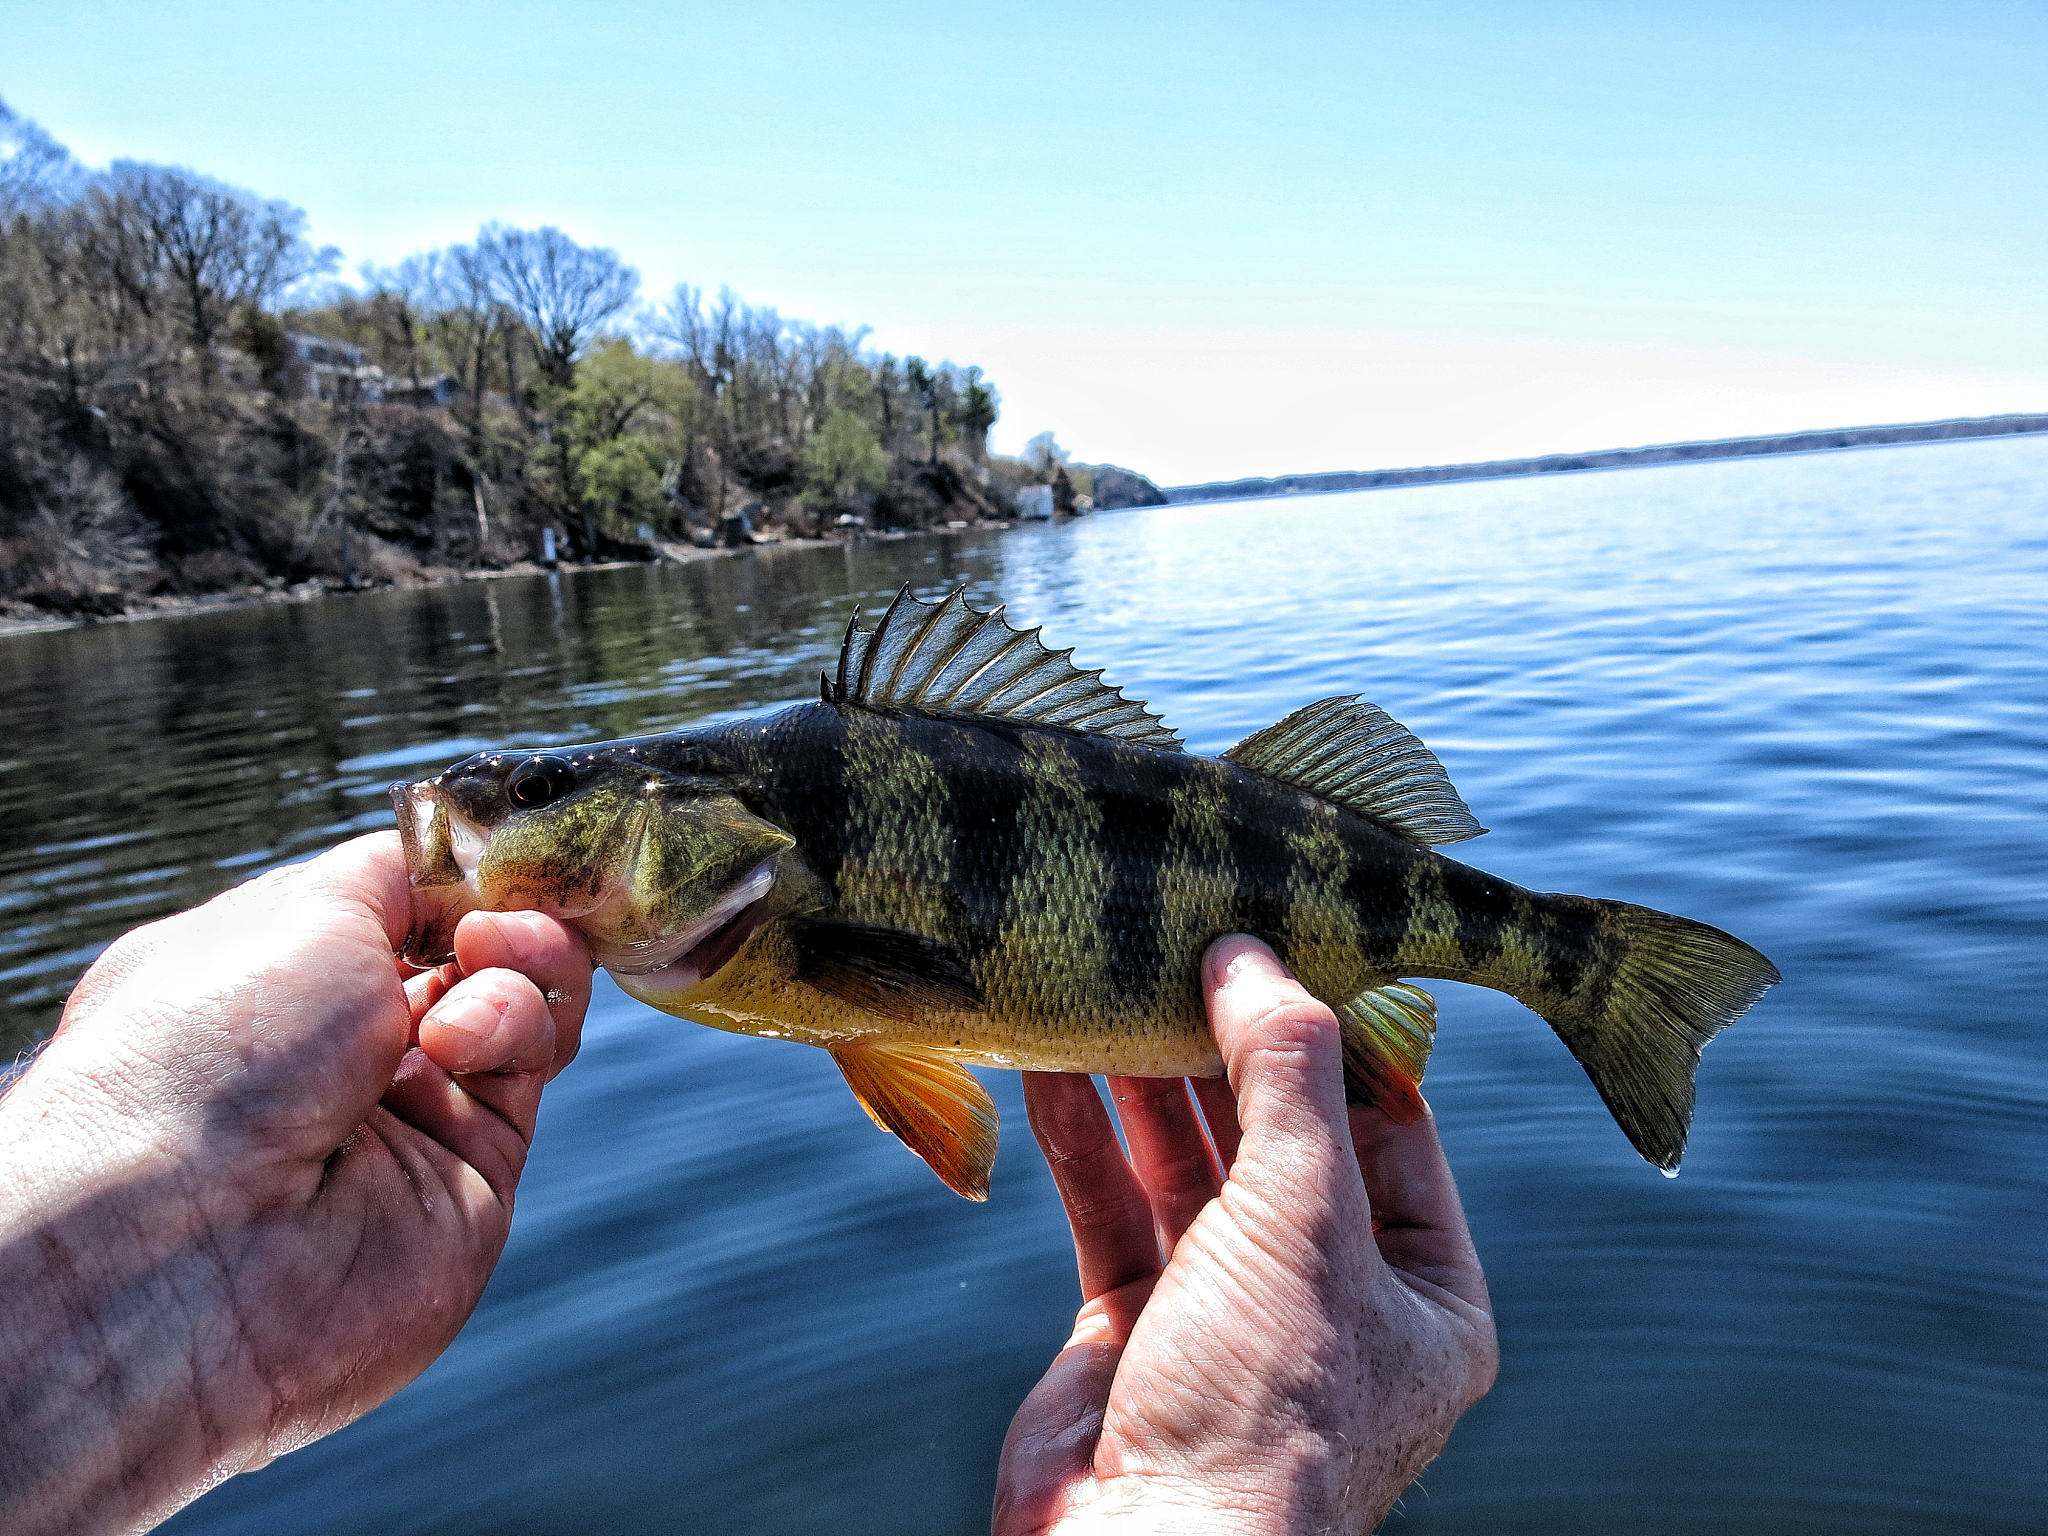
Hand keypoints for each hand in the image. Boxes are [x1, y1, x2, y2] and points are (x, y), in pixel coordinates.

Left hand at [0, 832, 592, 1535]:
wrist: (193, 1236)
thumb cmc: (210, 1050)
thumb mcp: (300, 907)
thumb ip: (403, 874)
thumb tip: (467, 871)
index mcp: (280, 977)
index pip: (407, 904)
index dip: (463, 874)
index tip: (497, 853)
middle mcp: (344, 1045)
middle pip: (478, 948)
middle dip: (506, 911)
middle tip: (492, 913)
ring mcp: (414, 1107)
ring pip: (523, 1000)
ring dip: (521, 961)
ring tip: (481, 962)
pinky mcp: (479, 1166)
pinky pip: (535, 1064)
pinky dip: (521, 1023)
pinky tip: (464, 1036)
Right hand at [994, 937, 1497, 1535]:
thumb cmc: (1266, 1406)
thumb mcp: (1305, 1217)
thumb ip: (1285, 1075)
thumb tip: (1254, 958)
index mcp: (1423, 1292)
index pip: (1390, 1123)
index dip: (1336, 1030)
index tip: (1286, 938)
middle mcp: (1331, 1300)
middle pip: (1278, 1136)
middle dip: (1225, 1047)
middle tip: (1179, 949)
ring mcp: (1228, 1315)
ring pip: (1187, 1167)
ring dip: (1145, 1080)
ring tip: (1110, 984)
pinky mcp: (1136, 1329)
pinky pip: (1112, 1208)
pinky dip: (1083, 1137)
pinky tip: (1052, 1064)